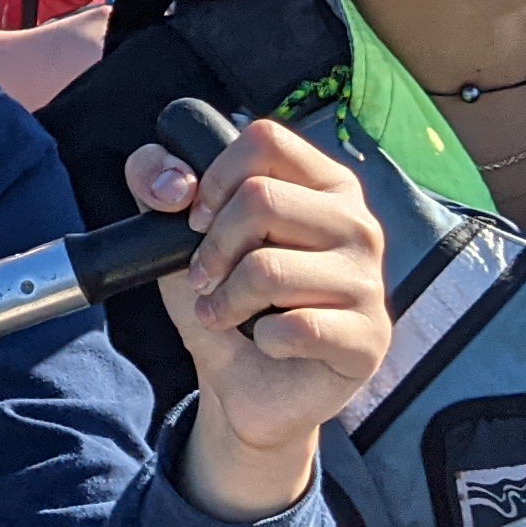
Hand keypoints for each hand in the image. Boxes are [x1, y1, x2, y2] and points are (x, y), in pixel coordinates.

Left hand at [125, 117, 390, 520]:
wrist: (246, 386)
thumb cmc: (224, 299)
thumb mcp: (174, 236)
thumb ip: (156, 182)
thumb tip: (176, 184)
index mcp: (322, 184)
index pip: (266, 140)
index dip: (216, 178)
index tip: (198, 220)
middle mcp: (357, 223)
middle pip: (261, 199)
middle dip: (212, 249)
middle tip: (206, 280)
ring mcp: (370, 281)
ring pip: (270, 268)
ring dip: (227, 300)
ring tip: (225, 315)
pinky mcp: (368, 338)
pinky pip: (295, 327)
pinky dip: (262, 339)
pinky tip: (268, 342)